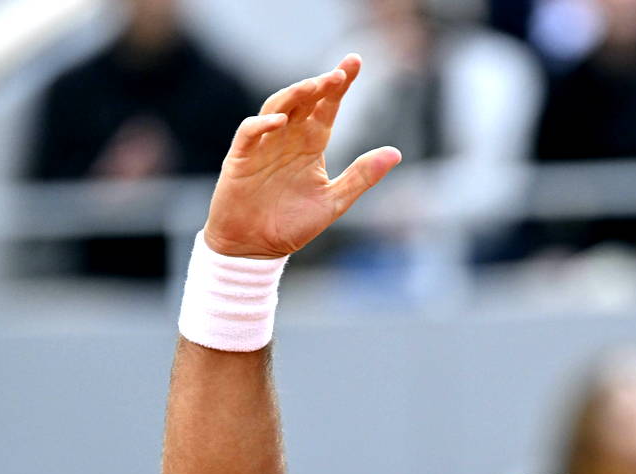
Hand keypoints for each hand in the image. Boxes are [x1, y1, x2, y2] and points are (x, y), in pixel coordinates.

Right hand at [203, 54, 400, 258]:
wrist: (256, 249)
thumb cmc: (293, 225)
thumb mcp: (335, 201)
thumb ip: (362, 176)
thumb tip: (395, 153)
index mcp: (310, 145)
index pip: (327, 108)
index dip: (340, 86)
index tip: (356, 61)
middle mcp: (287, 139)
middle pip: (304, 101)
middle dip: (321, 85)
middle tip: (341, 72)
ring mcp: (262, 147)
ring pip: (277, 108)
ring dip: (295, 95)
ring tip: (315, 86)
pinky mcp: (240, 160)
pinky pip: (249, 134)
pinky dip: (262, 124)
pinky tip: (280, 120)